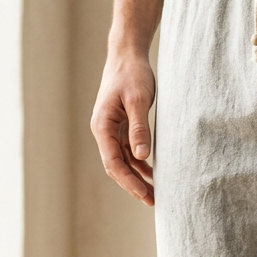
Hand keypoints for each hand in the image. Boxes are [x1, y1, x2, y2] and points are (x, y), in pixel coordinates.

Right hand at [91, 50, 155, 205]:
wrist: (127, 55)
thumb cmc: (132, 74)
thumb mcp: (138, 100)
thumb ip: (139, 129)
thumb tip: (141, 156)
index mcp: (102, 126)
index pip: (113, 162)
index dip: (129, 181)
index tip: (144, 195)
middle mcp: (103, 131)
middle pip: (116, 166)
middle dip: (133, 185)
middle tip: (153, 201)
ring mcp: (111, 130)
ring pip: (122, 161)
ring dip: (137, 177)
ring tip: (154, 194)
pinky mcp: (120, 126)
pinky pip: (127, 151)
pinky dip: (139, 164)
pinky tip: (152, 173)